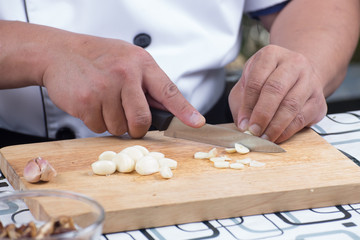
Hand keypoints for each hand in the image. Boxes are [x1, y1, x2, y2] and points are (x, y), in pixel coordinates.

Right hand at [42, 35, 204, 137]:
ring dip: (113, 122)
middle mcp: (125, 75)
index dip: (185, 110)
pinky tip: (92, 103)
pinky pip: (99, 128)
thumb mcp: (129, 60)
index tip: (196, 123)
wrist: (60, 53)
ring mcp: (105, 89)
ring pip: (119, 128)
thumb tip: (167, 109)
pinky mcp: (87, 102)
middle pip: (142, 120)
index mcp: (141, 64)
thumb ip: (148, 83)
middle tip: (128, 118)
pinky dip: (97, 122)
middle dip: (137, 127)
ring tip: (104, 102)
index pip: (169, 91)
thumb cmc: (98, 57)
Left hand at [229, 45, 326, 142]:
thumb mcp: (247, 83)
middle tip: (253, 131)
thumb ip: (241, 102)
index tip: (243, 123)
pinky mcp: (319, 99)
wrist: (297, 76)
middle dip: (262, 115)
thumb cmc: (266, 81)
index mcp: (270, 55)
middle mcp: (293, 63)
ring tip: (263, 138)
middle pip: (276, 90)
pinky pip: (302, 118)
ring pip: (291, 105)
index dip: (248, 104)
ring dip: (275, 126)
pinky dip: (287, 131)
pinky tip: (276, 137)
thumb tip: (244, 125)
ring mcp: (309, 80)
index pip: (257, 80)